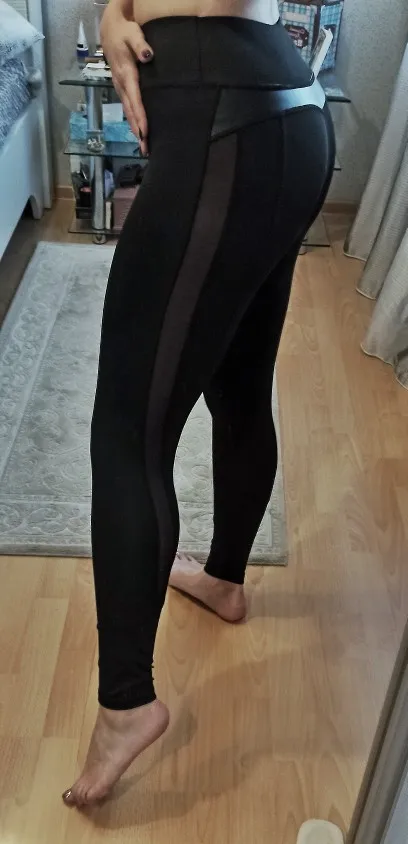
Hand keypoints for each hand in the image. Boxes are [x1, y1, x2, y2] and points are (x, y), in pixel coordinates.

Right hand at [101, 13, 152, 155]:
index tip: (145, 132)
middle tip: (145, 149)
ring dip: (136, 129)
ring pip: (128, 112)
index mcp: (126, 74)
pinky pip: (128, 108)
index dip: (140, 116)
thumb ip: (141, 44)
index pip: (135, 99)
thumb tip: (148, 56)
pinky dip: (134, 121)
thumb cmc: (124, 31)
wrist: (110, 29)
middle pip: (130, 112)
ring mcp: (120, 88)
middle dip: (138, 131)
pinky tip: (139, 132)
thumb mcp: (133, 33)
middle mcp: (121, 84)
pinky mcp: (122, 88)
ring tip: (143, 146)